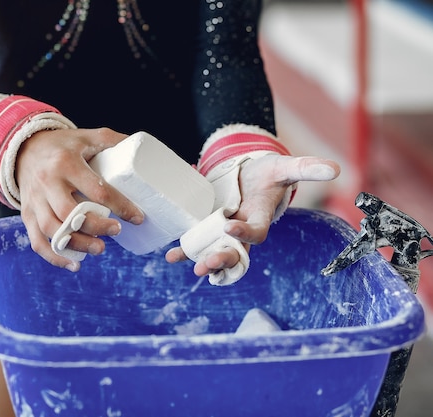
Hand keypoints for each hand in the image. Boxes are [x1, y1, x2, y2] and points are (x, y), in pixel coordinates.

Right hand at [16, 128, 143, 270]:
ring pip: (53, 229)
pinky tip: (74, 265)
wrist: (23, 149)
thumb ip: (111, 141)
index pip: (96, 189)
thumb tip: (141, 152)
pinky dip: (54, 257)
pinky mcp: (27, 215)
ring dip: (77, 244)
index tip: (137, 217)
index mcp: (66, 163)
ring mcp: (35, 201)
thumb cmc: (62, 145)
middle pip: (70, 212)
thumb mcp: (85, 136)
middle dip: (96, 226)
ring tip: (100, 248)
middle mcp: (47, 183)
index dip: (120, 205)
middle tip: (117, 231)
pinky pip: (37, 241)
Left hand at [166, 154, 339, 276]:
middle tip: (206, 264)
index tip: (230, 226)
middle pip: (234, 253)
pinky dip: (185, 250)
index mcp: (260, 220)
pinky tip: (172, 255)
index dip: (244, 234)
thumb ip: (306, 169)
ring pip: (215, 252)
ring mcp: (223, 232)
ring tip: (191, 265)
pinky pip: (196, 243)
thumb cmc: (267, 172)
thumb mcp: (284, 167)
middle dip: (221, 260)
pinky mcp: (207, 227)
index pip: (255, 234)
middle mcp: (241, 231)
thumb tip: (336, 168)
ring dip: (203, 261)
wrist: (248, 173)